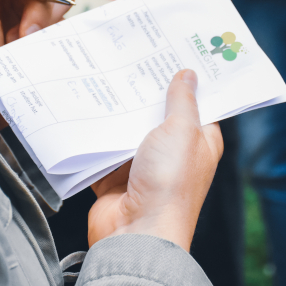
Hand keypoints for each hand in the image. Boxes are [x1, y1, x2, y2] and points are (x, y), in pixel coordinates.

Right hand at [88, 70, 222, 250]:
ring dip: (117, 110)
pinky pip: (103, 149)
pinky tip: (86, 109)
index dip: (187, 80)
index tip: (174, 53)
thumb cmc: (169, 185)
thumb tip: (188, 75)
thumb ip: (182, 101)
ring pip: (128, 128)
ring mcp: (143, 165)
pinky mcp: (115, 176)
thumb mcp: (181, 131)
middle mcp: (173, 152)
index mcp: (199, 141)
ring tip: (104, 75)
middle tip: (132, 56)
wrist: (136, 232)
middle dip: (146, 90)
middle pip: (158, 113)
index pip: (197, 104)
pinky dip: (94, 134)